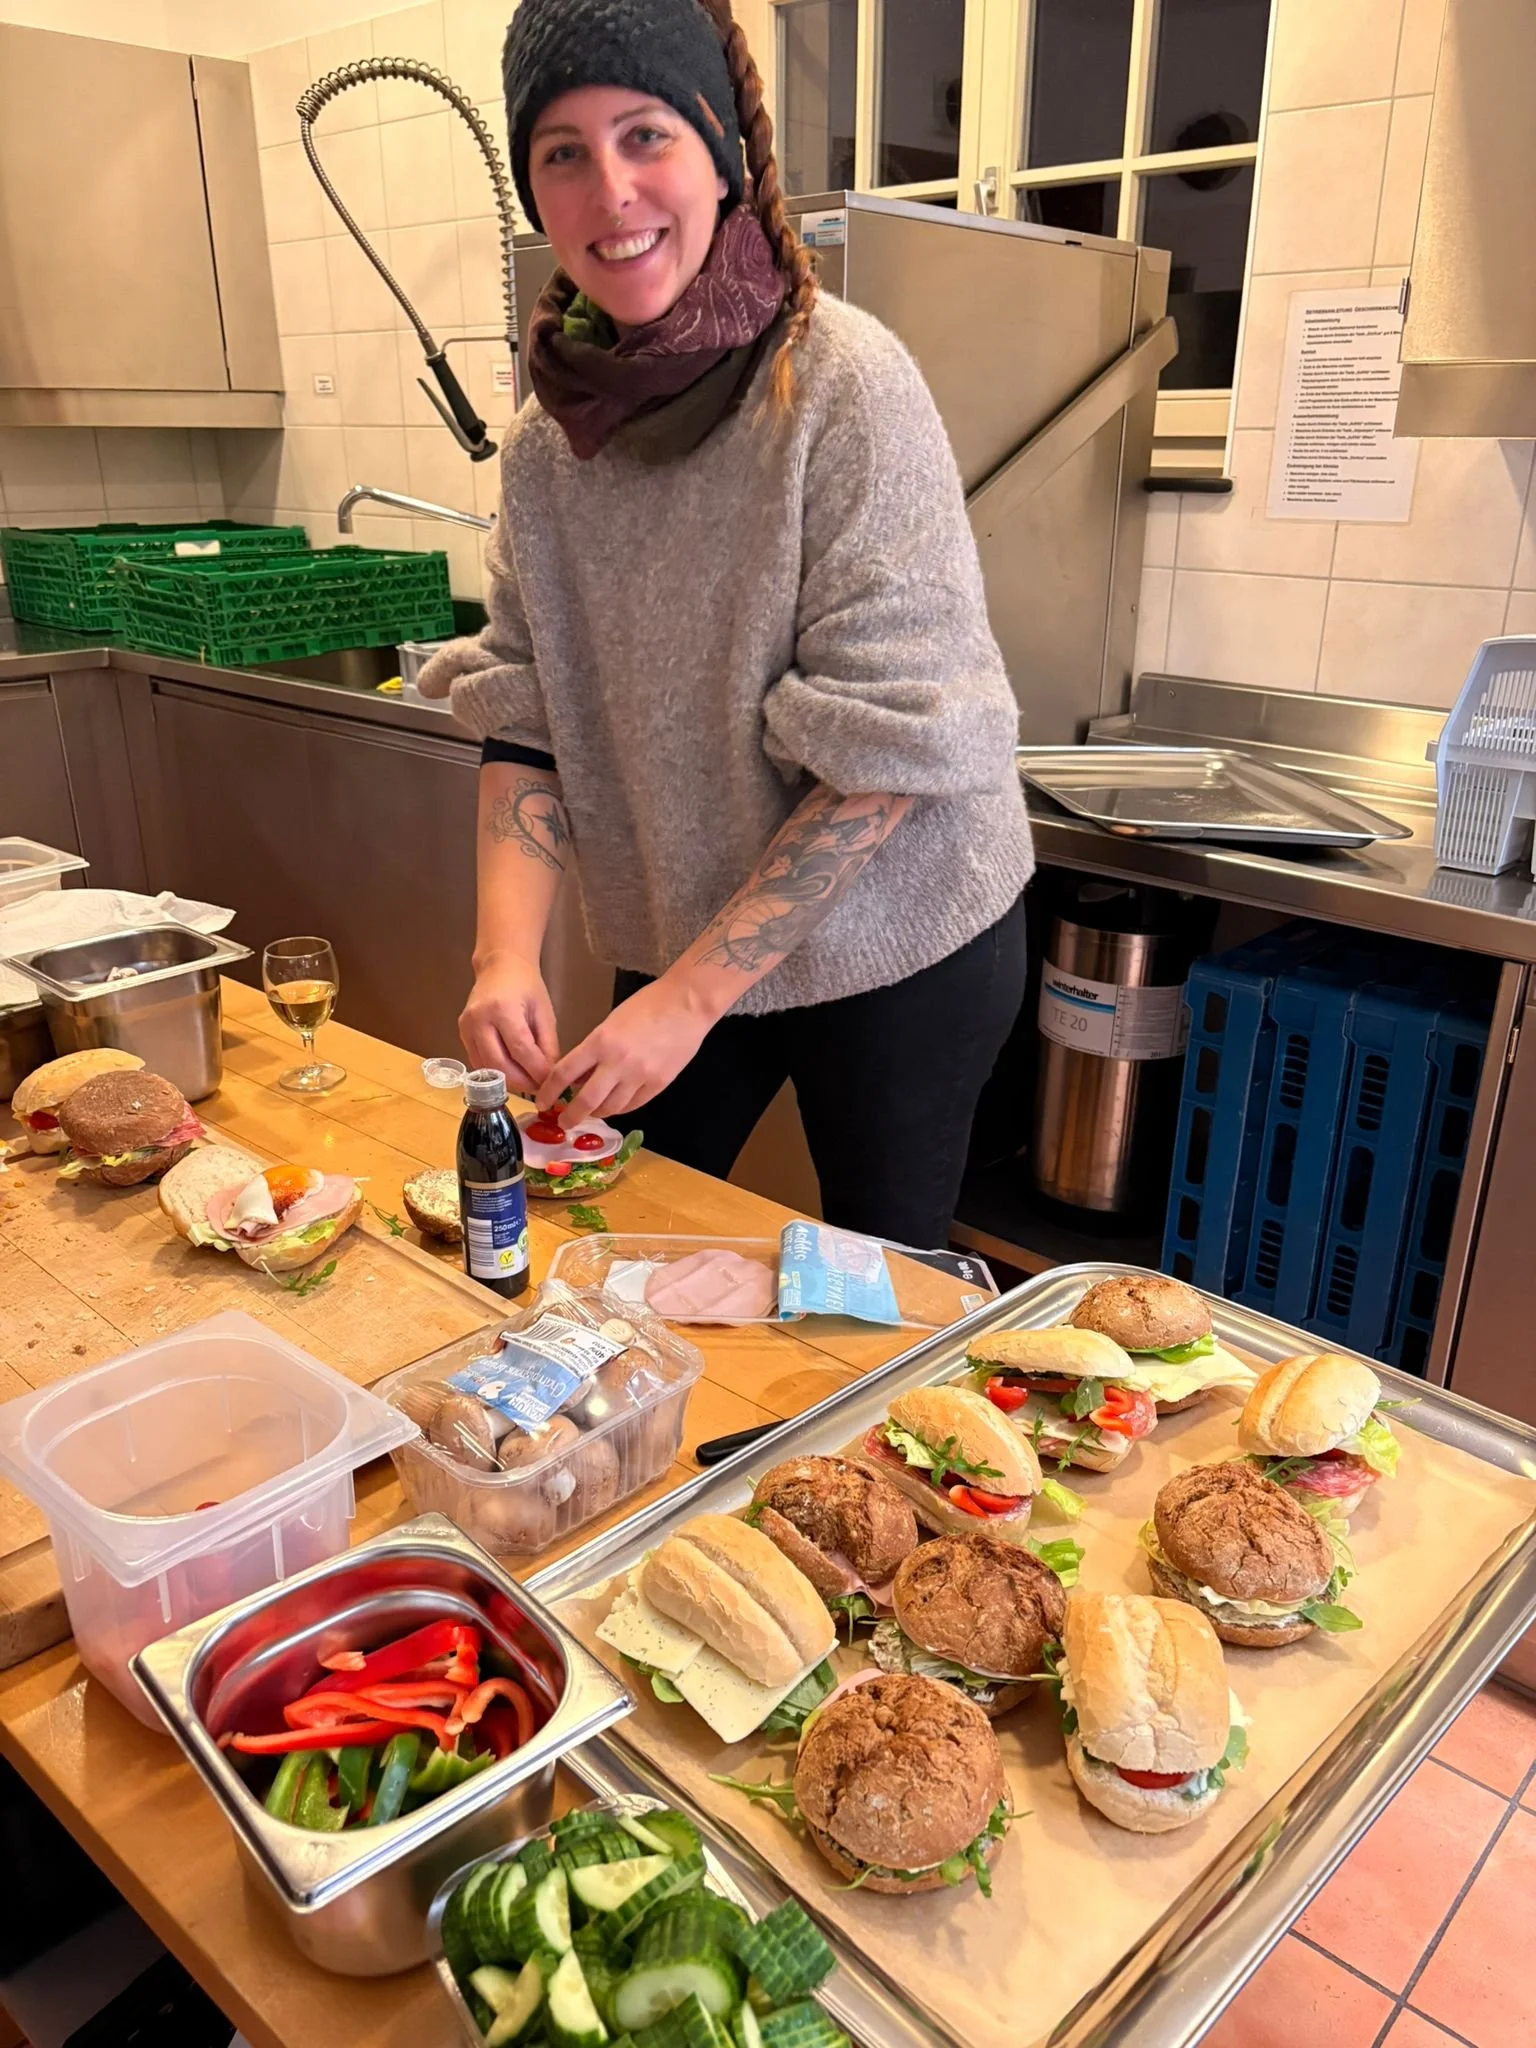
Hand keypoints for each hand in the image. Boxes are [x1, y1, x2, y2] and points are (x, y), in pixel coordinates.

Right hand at [459, 950, 558, 1093]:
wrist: (500, 966)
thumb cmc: (526, 986)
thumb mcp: (544, 1013)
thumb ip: (548, 1046)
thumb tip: (550, 1076)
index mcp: (502, 1009)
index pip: (520, 1050)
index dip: (536, 1071)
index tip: (550, 1083)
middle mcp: (479, 1019)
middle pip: (499, 1064)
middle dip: (522, 1082)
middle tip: (539, 1088)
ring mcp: (466, 1027)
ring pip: (487, 1069)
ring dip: (509, 1081)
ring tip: (528, 1082)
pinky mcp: (462, 1034)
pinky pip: (479, 1062)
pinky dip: (496, 1072)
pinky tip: (513, 1072)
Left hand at [536, 974, 716, 1120]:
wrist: (687, 1004)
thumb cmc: (648, 1005)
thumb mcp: (611, 1022)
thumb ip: (594, 1050)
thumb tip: (578, 1077)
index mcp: (601, 1041)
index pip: (564, 1073)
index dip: (549, 1091)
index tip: (542, 1101)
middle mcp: (618, 1062)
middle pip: (586, 1100)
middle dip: (571, 1116)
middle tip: (564, 1121)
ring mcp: (640, 1076)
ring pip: (611, 1107)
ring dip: (597, 1113)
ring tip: (591, 1113)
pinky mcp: (659, 1084)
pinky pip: (633, 1105)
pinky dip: (620, 1108)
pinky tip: (615, 1106)